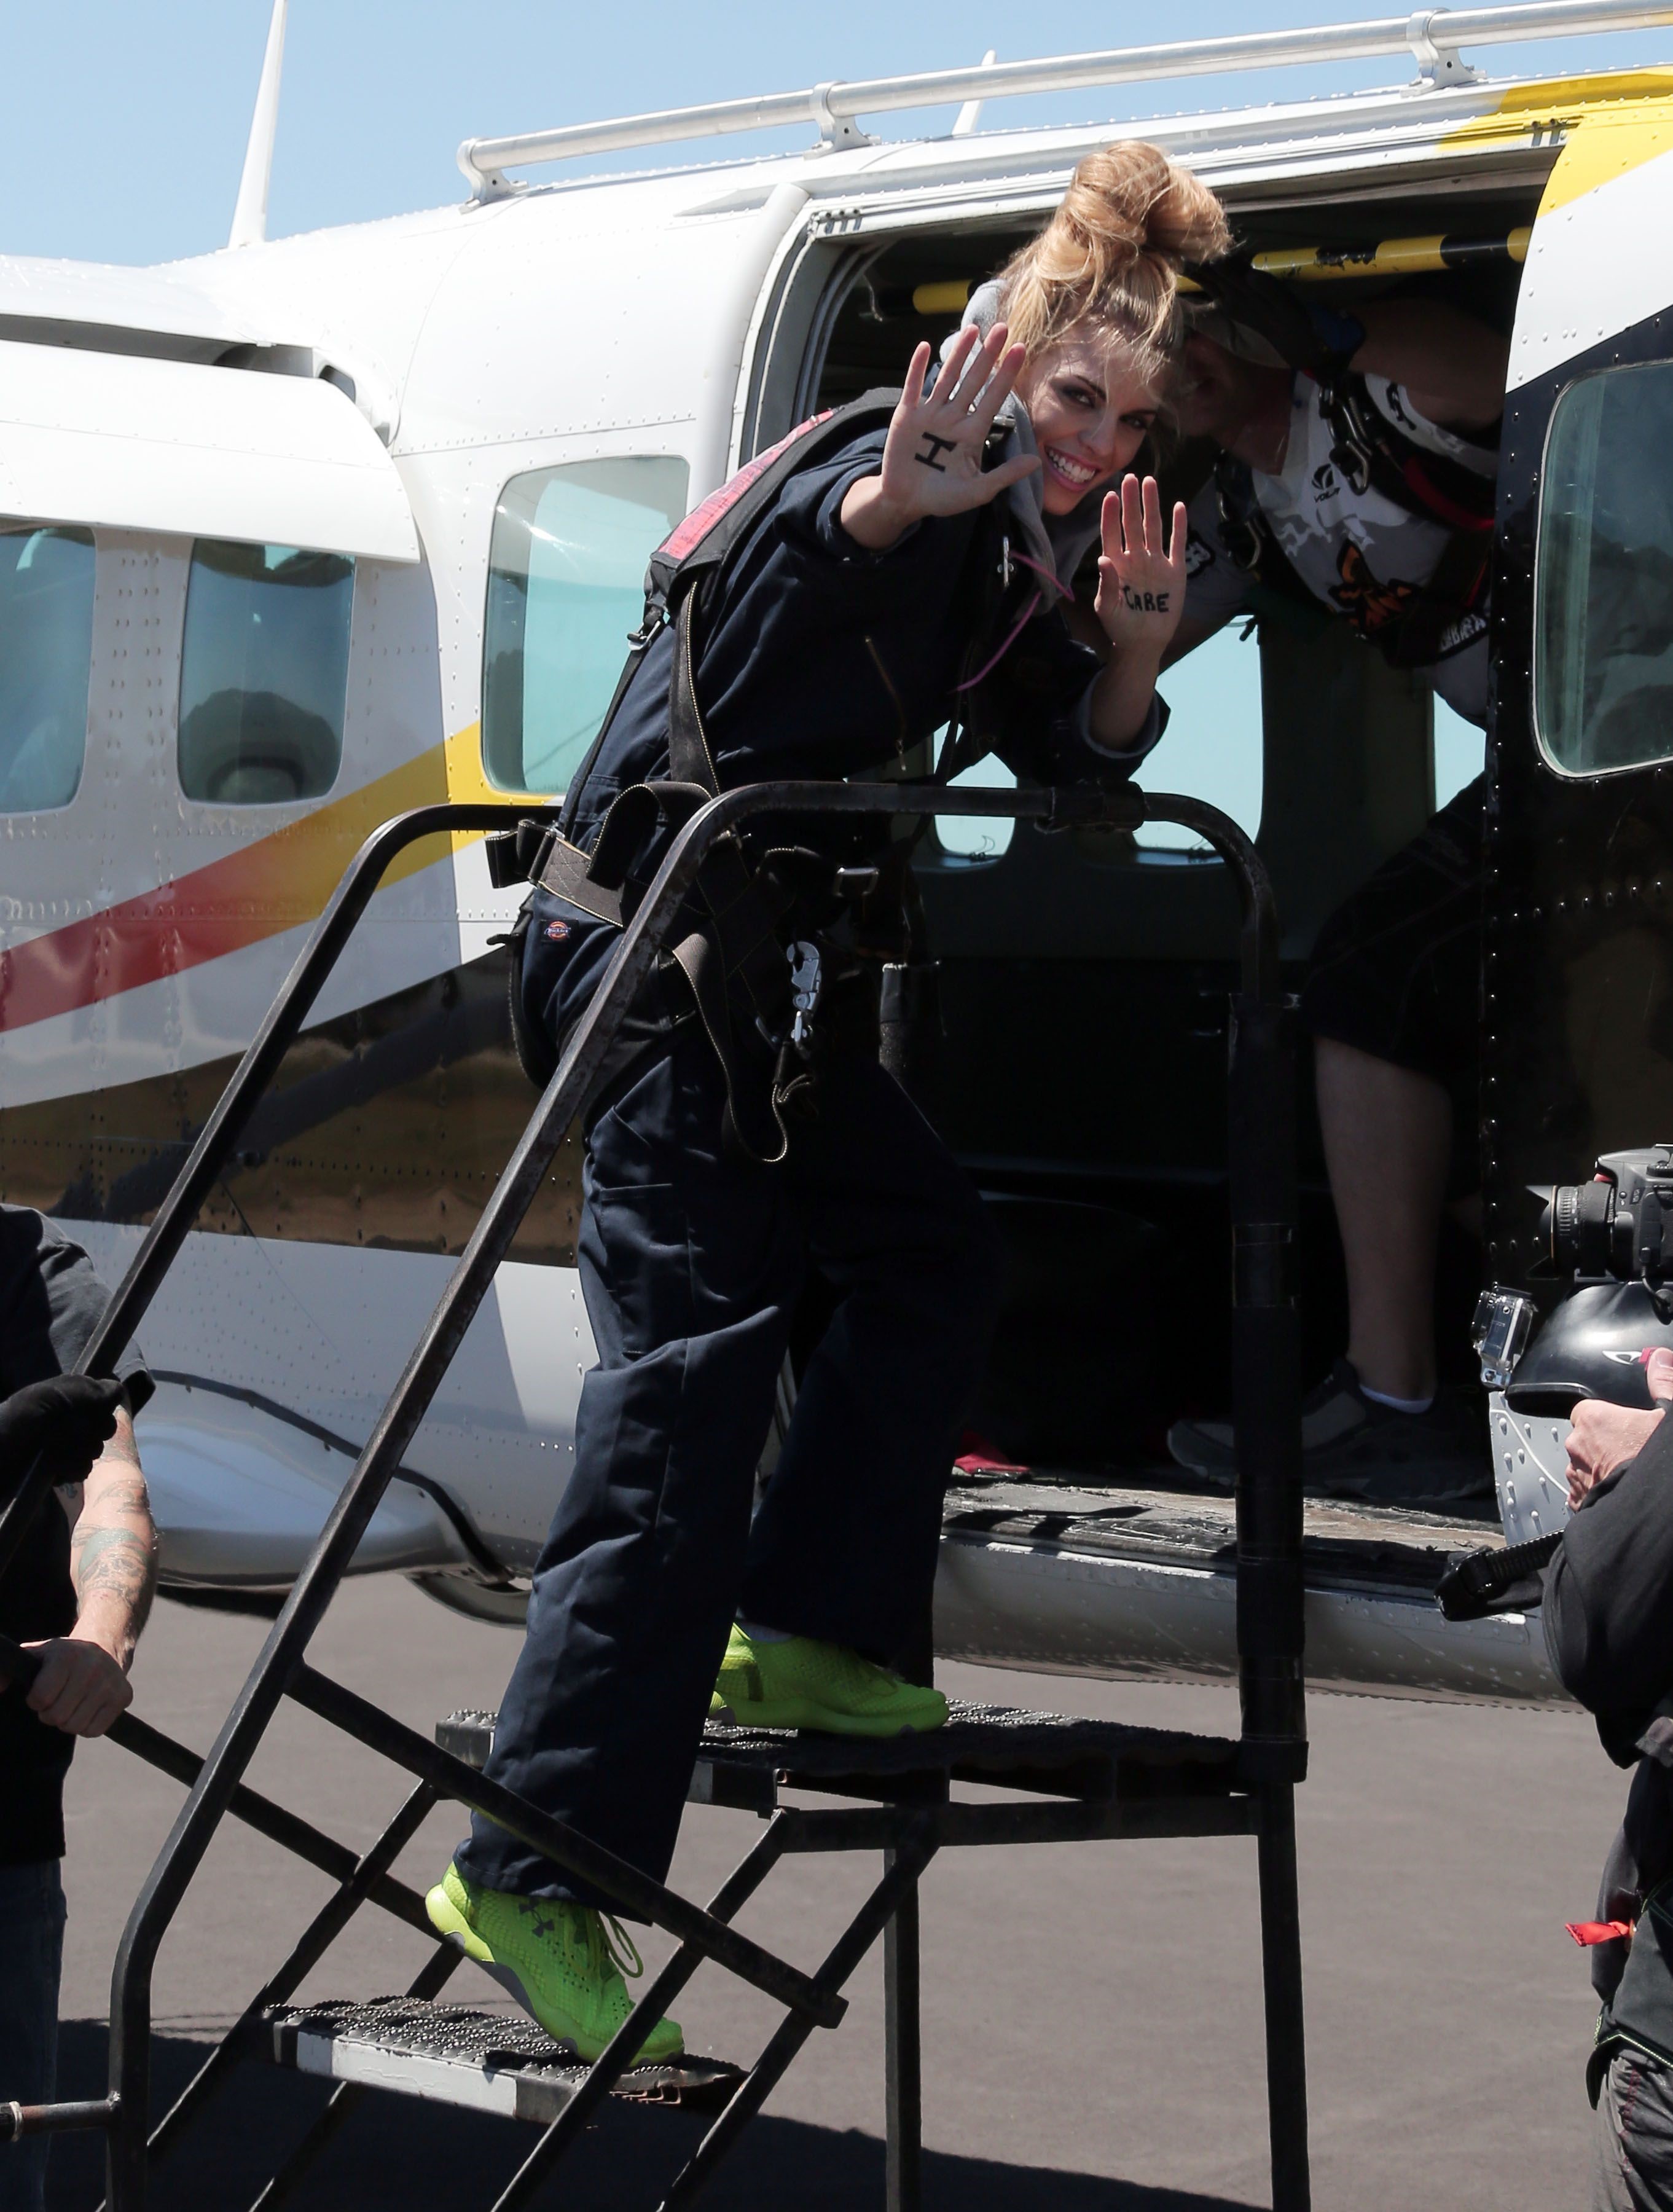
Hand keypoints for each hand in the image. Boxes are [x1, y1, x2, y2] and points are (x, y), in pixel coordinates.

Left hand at [0, 1373, 123, 1493]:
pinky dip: (69, 1469)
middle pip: (106, 1427)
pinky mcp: (63, 1467)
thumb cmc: (21, 1420)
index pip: (108, 1399)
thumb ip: (91, 1391)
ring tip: (52, 1453)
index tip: (90, 1413)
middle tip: (66, 1434)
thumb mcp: (52, 1395)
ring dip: (76, 1454)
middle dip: (90, 1434)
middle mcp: (74, 1418)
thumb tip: (119, 1392)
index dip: (102, 1409)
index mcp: (72, 1396)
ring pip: (95, 1450)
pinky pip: (83, 1470)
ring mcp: (70, 1444)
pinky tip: (53, 1467)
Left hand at [23, 1632, 131, 1735]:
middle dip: (50, 1713)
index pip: (40, 1698)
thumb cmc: (62, 1657)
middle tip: (55, 1701)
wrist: (104, 1646)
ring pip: (75, 1726)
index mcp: (66, 1656)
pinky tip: (87, 1709)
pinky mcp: (123, 1696)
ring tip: (71, 1705)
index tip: (40, 1693)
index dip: (35, 1701)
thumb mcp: (36, 1655)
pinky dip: (86, 1726)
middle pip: (57, 1717)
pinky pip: (94, 1730)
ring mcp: (109, 1683)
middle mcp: (91, 1668)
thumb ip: (9, 1671)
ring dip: (68, 1721)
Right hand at [839, 323, 1040, 549]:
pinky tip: (925, 347)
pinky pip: (913, 387)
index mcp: (972, 433)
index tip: (1020, 349)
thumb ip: (1004, 475)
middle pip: (974, 380)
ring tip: (973, 329)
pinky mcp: (907, 415)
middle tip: (1002, 328)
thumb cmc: (942, 498)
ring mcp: (931, 414)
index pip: (993, 398)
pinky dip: (917, 368)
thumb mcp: (977, 491)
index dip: (1006, 374)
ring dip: (959, 354)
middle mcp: (954, 417)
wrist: (906, 502)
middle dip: (988, 355)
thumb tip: (1036, 461)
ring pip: (947, 378)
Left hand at [1093, 476, 1188, 664]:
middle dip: (1131, 501)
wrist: (1144, 643)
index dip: (1110, 516)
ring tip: (1150, 481)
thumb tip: (1103, 558)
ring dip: (1151, 505)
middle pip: (1133, 524)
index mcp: (1116, 565)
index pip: (1111, 534)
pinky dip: (1178, 526)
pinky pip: (1176, 544)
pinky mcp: (1174, 571)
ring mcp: (1155, 562)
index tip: (1110, 495)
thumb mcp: (1108, 608)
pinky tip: (1178, 506)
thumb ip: (1107, 584)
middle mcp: (1135, 558)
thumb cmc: (1120, 626)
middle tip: (1130, 477)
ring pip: (1154, 527)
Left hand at [1566, 1349, 1672, 1505]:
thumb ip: (1664, 1383)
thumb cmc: (1658, 1460)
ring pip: (1583, 1467)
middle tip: (1632, 1452)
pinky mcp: (1579, 1504)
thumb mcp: (1668, 1415)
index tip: (1624, 1426)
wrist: (1655, 1506)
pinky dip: (1597, 1494)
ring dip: (1599, 1470)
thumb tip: (1660, 1357)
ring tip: (1628, 1475)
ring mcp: (1575, 1477)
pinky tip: (1619, 1494)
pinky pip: (1583, 1494)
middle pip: (1585, 1439)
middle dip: (1603, 1445)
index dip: (1607, 1418)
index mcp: (1593, 1418)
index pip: (1588, 1410)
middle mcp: (1577, 1446)